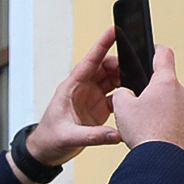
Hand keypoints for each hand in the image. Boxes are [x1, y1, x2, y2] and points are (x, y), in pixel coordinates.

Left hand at [26, 28, 124, 167]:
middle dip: (120, 65)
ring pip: (111, 80)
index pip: (88, 62)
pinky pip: (115, 96)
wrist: (45, 152)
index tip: (113, 30)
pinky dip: (125, 95)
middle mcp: (82, 89)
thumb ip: (93, 136)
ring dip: (124, 79)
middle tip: (135, 68)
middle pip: (104, 68)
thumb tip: (115, 134)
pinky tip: (134, 98)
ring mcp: (91, 97)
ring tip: (138, 82)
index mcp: (71, 88)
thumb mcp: (69, 137)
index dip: (101, 45)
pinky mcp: (98, 108)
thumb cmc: (49, 139)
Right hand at [111, 44, 183, 152]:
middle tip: (135, 98)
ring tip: (140, 120)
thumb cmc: (145, 132)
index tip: (149, 51)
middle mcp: (181, 93)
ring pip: (169, 101)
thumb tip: (125, 93)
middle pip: (165, 81)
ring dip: (156, 106)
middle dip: (150, 87)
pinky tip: (149, 132)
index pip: (164, 54)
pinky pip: (172, 118)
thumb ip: (121, 92)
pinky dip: (162, 121)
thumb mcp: (121, 105)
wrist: (162, 160)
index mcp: (166, 82)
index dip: (154, 49)